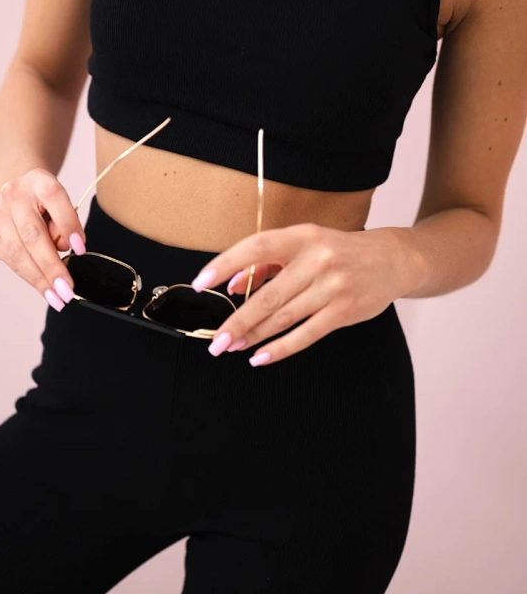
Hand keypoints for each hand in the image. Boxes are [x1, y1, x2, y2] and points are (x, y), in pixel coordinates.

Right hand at [0, 168, 86, 311]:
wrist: (17, 191)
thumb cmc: (47, 201)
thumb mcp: (64, 202)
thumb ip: (67, 221)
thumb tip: (66, 248)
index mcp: (39, 182)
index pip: (54, 199)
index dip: (68, 225)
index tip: (81, 249)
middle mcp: (14, 196)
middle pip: (32, 234)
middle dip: (51, 266)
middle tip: (66, 289)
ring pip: (17, 252)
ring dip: (38, 278)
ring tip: (56, 297)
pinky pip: (11, 260)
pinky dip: (28, 276)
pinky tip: (43, 288)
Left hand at [190, 222, 424, 365]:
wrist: (392, 259)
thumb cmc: (337, 251)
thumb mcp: (304, 244)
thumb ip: (267, 263)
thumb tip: (233, 287)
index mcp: (302, 236)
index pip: (256, 248)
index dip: (225, 264)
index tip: (201, 282)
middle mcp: (318, 259)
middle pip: (268, 296)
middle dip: (237, 321)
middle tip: (215, 340)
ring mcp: (333, 286)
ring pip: (283, 318)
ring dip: (254, 336)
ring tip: (231, 347)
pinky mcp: (345, 311)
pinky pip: (306, 334)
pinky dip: (280, 348)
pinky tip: (260, 357)